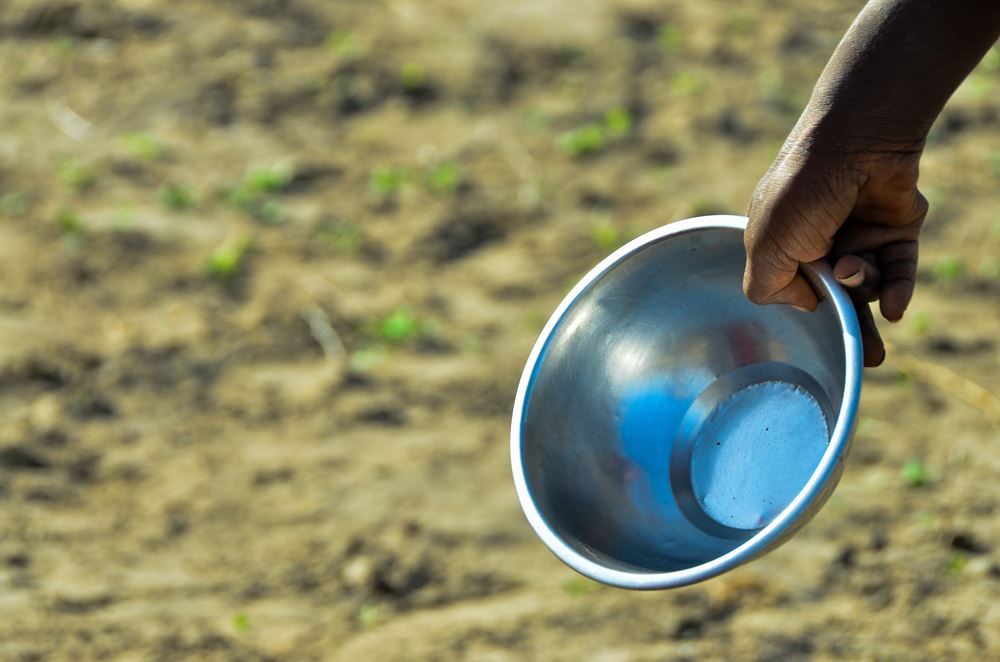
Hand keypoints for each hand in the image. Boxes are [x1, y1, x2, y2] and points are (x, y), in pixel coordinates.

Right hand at [743, 123, 927, 366]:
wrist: (856, 143)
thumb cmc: (800, 193)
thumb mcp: (766, 246)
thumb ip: (769, 288)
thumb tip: (807, 305)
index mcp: (782, 244)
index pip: (795, 290)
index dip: (808, 308)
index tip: (819, 330)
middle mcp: (821, 242)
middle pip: (839, 296)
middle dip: (852, 328)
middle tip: (868, 359)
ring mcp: (859, 235)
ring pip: (869, 284)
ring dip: (864, 286)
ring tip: (855, 270)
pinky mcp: (896, 228)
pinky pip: (900, 269)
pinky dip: (898, 289)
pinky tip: (893, 307)